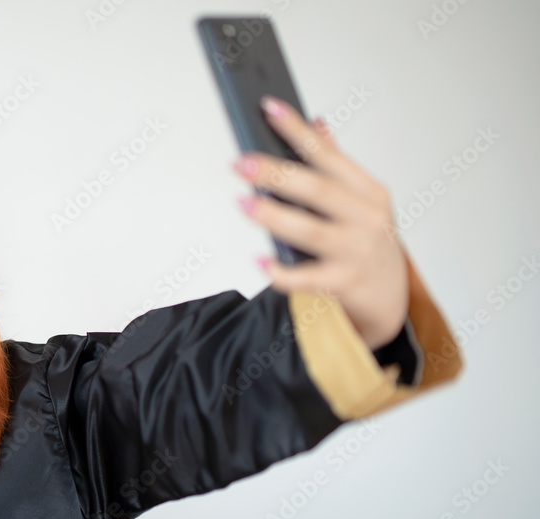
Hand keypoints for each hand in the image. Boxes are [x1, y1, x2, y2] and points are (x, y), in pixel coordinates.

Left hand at [233, 95, 408, 349]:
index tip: (269, 109)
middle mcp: (366, 218)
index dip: (297, 130)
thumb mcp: (361, 202)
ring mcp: (357, 251)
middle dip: (276, 174)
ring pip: (311, 231)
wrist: (390, 297)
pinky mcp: (345, 284)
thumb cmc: (368, 244)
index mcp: (368, 192)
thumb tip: (316, 125)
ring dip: (274, 216)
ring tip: (243, 204)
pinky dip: (281, 271)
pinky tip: (259, 260)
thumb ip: (336, 166)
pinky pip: (307, 278)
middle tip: (241, 164)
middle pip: (317, 190)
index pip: (326, 154)